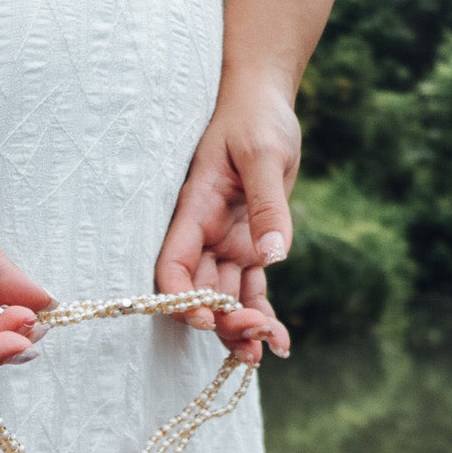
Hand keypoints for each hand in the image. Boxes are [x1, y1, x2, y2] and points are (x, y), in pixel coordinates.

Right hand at [155, 75, 299, 365]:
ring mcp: (226, 243)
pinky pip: (253, 289)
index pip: (172, 265)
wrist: (264, 102)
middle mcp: (205, 235)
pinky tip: (279, 342)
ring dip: (242, 327)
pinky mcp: (251, 246)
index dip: (180, 298)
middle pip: (201, 291)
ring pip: (227, 297)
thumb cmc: (256, 118)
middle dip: (222, 320)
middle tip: (254, 338)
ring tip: (267, 351)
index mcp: (194, 212)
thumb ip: (267, 207)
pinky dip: (263, 314)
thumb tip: (273, 257)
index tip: (205, 317)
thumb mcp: (265, 154)